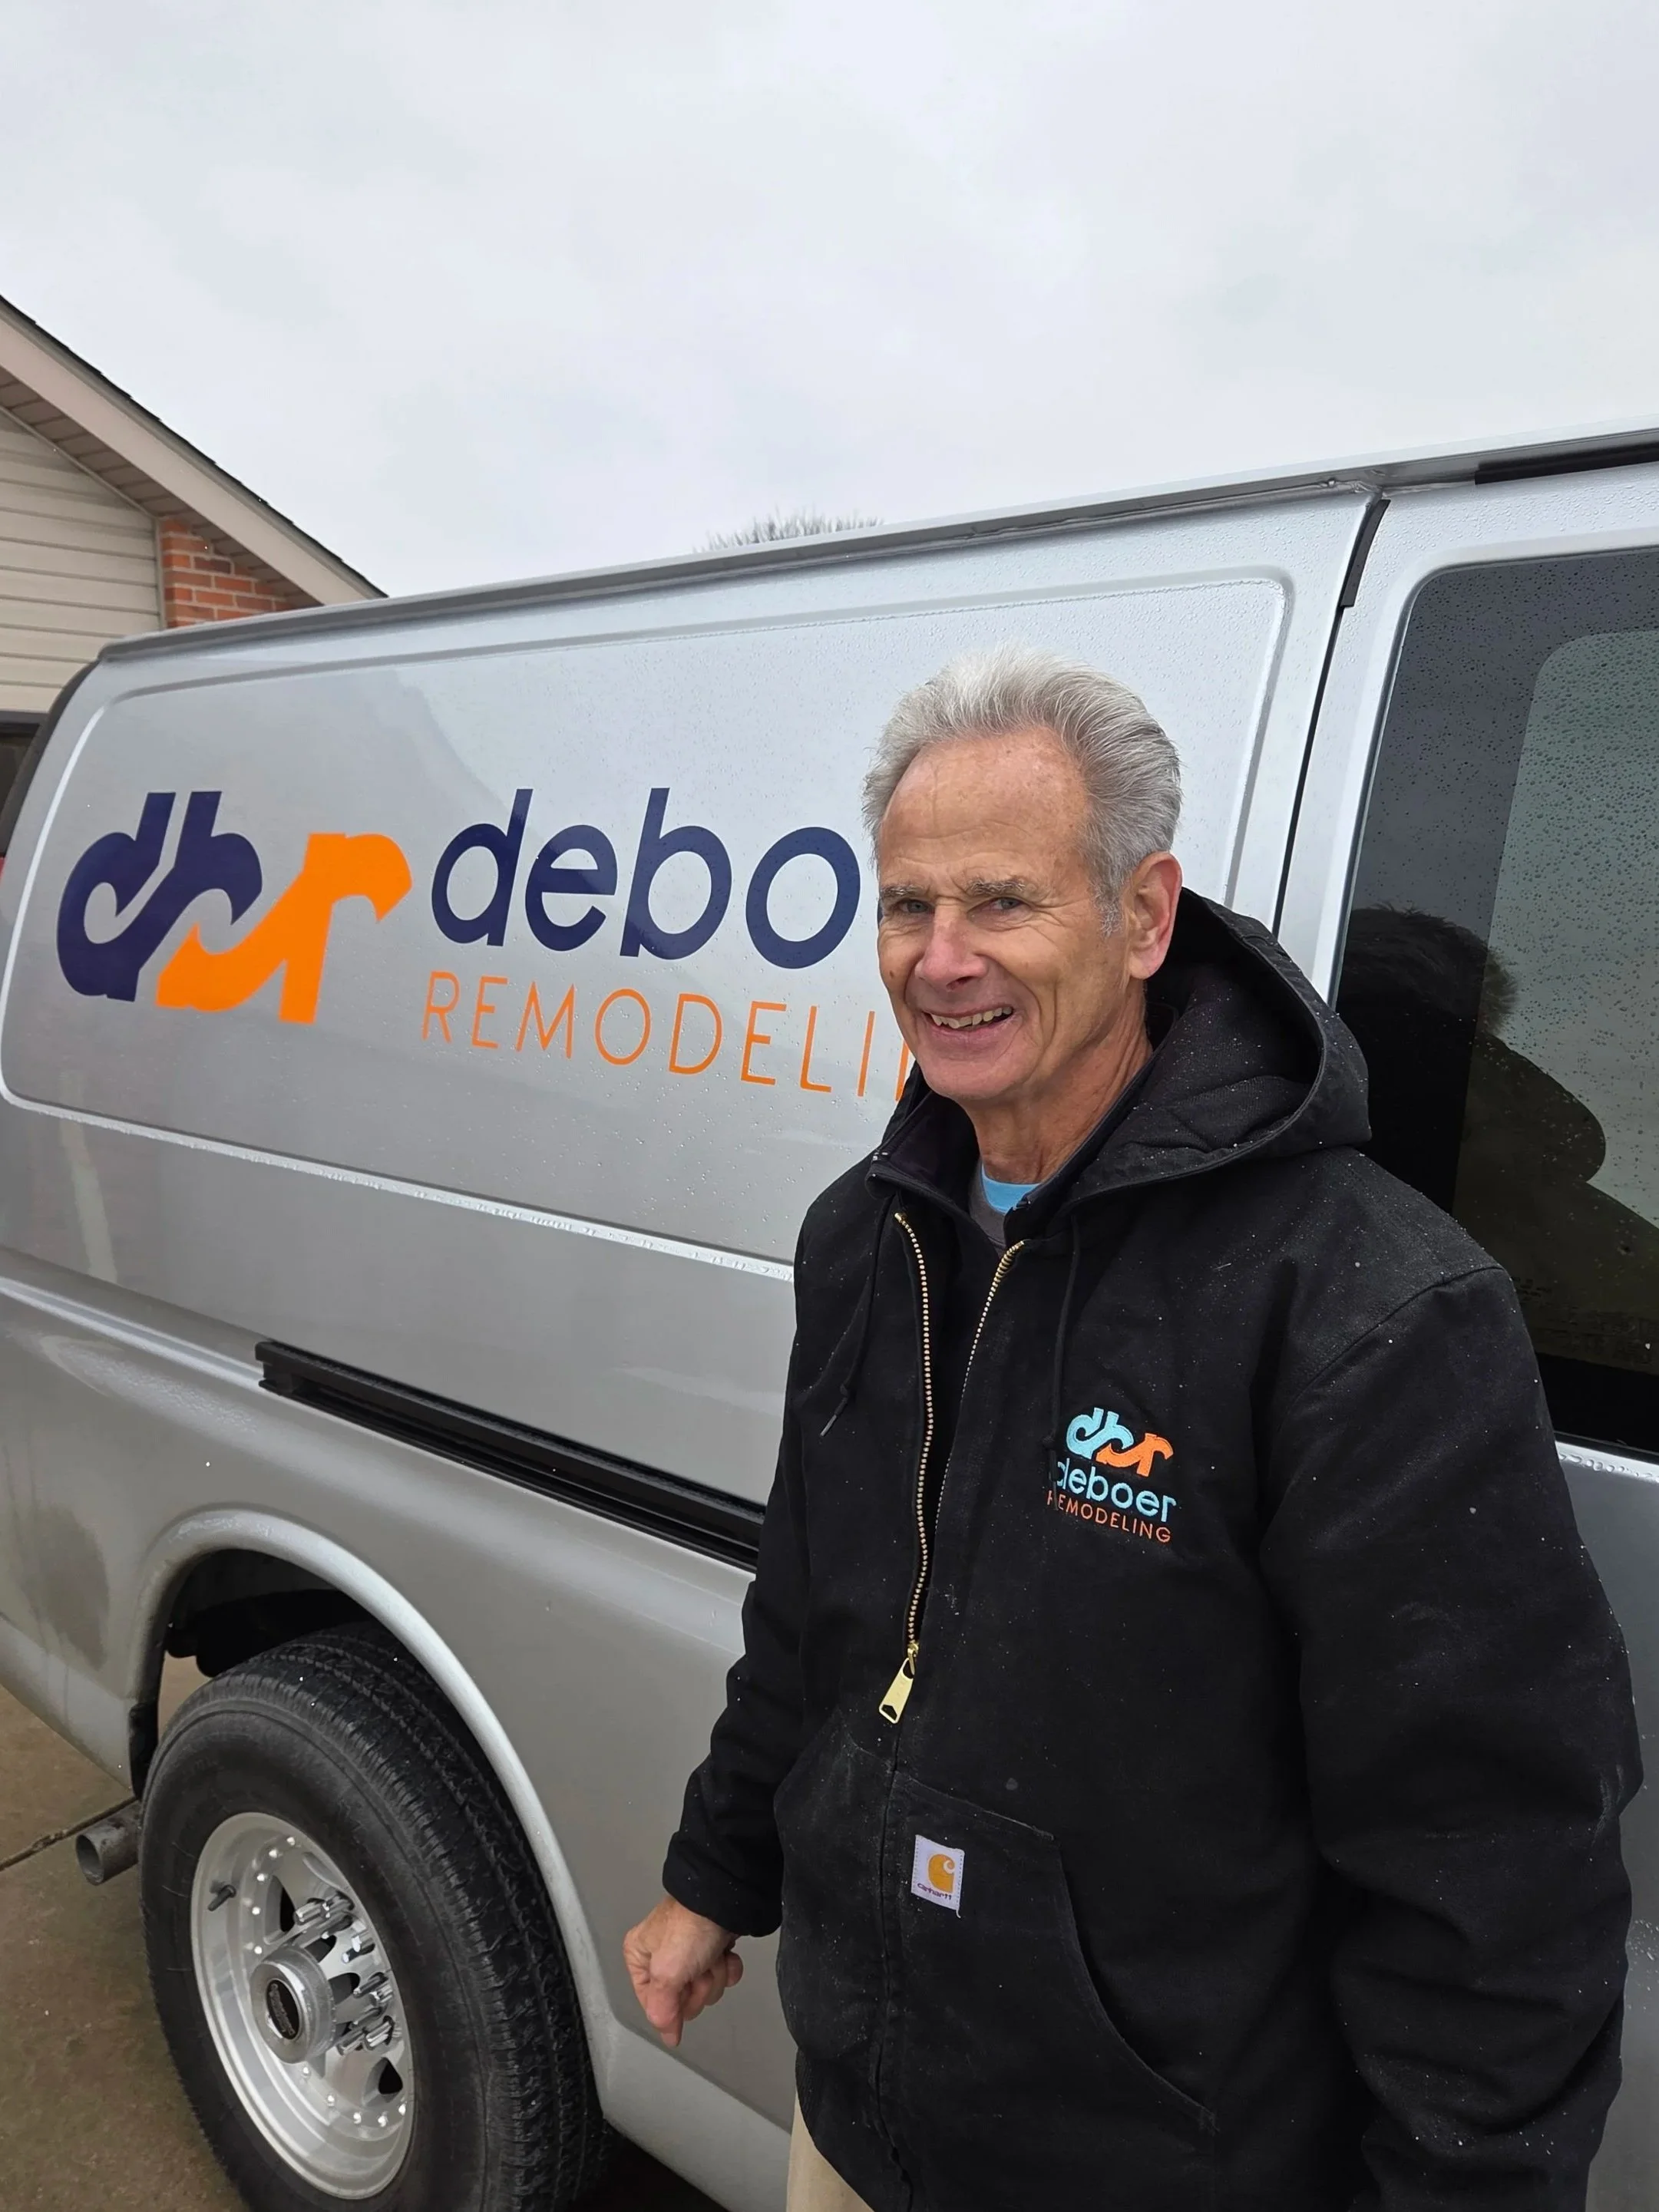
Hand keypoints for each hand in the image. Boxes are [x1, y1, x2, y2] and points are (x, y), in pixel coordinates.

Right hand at [623, 1895, 742, 2047]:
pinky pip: (723, 1974)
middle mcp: (661, 1956)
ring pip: (706, 1988)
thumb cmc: (689, 1930)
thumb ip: (662, 2009)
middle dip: (698, 1987)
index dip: (672, 2007)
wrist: (723, 1899)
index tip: (682, 1994)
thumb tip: (667, 2036)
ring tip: (713, 1955)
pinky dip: (728, 1966)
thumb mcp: (666, 1974)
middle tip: (699, 1968)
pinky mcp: (713, 1947)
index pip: (653, 2005)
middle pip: (682, 1999)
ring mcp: (690, 1952)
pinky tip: (727, 1952)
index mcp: (639, 1957)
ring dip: (715, 1975)